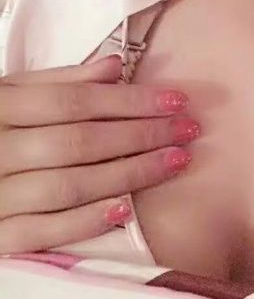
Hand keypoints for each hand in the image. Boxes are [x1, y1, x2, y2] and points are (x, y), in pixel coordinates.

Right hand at [0, 54, 199, 253]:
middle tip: (189, 130)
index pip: (73, 102)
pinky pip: (41, 232)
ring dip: (128, 174)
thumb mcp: (4, 98)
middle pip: (78, 141)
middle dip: (141, 135)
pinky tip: (125, 208)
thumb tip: (115, 66)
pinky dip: (84, 220)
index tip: (176, 100)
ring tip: (174, 162)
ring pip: (68, 184)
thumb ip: (55, 83)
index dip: (129, 100)